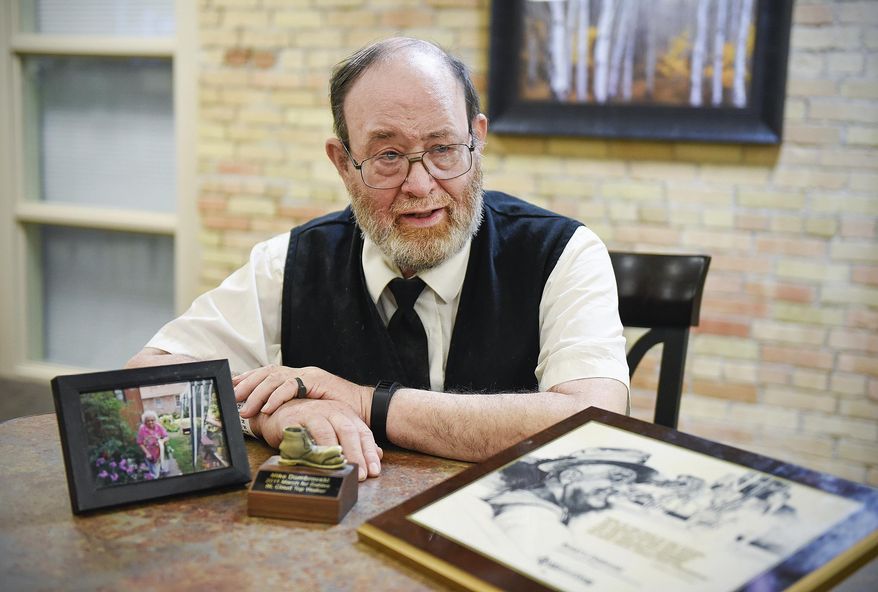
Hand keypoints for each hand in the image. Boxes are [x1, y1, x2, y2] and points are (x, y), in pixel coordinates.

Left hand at [234, 365, 371, 421]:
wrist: (365, 408)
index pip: (268, 373)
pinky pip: (291, 386)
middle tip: (233, 396)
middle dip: (247, 384)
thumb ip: (292, 410)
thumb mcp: (310, 410)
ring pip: (275, 378)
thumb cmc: (339, 414)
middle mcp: (301, 372)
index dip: (249, 379)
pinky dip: (277, 397)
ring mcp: (308, 374)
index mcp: (298, 378)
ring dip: (258, 393)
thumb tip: (268, 420)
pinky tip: (268, 408)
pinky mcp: (316, 380)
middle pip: (267, 372)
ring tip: (246, 408)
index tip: (232, 386)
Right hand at [251, 399, 382, 480]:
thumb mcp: (335, 430)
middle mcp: (330, 410)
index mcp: (344, 413)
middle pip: (348, 431)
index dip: (369, 452)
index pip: (362, 432)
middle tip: (361, 475)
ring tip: (341, 468)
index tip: (374, 471)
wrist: (278, 412)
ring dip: (334, 452)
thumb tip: (378, 455)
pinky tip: (315, 462)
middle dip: (356, 454)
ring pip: (326, 431)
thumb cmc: (309, 424)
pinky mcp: (291, 419)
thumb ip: (355, 441)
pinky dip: (309, 448)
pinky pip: (302, 435)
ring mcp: (311, 413)